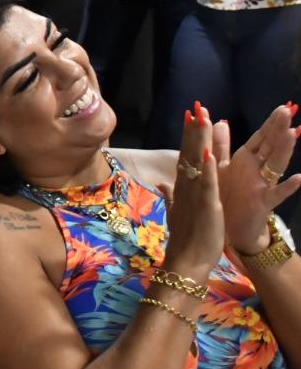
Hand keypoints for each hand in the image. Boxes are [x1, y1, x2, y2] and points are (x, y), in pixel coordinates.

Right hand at [162, 102, 224, 277]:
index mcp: (184, 188)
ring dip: (198, 140)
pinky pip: (206, 183)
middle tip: (195, 107)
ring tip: (200, 118)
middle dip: (193, 130)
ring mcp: (195, 195)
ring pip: (197, 162)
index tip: (190, 116)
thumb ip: (171, 196)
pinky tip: (207, 152)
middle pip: (190, 153)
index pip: (185, 156)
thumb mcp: (178, 213)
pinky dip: (207, 168)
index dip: (188, 136)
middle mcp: (187, 187)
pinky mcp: (206, 205)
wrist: (186, 261)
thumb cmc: (185, 239)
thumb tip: (162, 184)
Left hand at [216, 103, 300, 253]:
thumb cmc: (229, 196)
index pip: (260, 138)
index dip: (269, 124)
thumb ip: (221, 146)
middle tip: (290, 111)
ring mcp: (262, 186)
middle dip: (278, 129)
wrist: (231, 229)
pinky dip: (287, 187)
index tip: (282, 107)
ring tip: (293, 133)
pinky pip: (276, 195)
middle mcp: (256, 170)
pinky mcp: (262, 203)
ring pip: (275, 165)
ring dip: (283, 150)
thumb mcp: (223, 168)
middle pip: (270, 146)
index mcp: (245, 161)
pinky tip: (299, 178)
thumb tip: (220, 121)